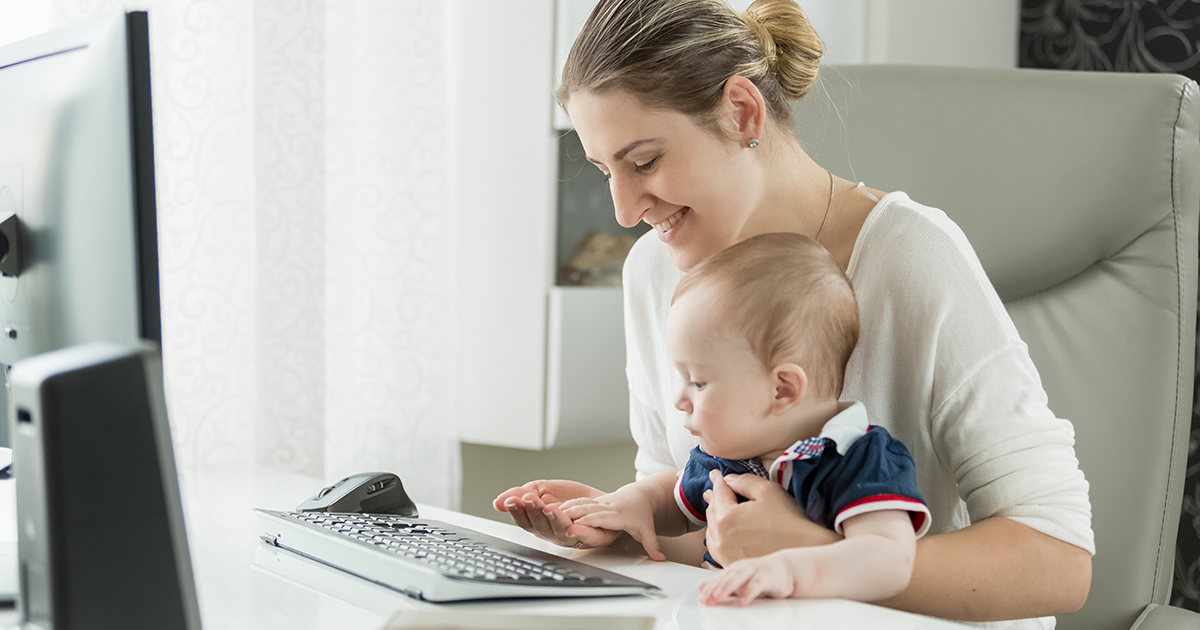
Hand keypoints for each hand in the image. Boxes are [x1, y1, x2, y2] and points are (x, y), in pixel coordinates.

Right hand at [493, 480, 603, 547]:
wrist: (598, 499)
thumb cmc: (569, 498)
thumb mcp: (541, 490)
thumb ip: (521, 495)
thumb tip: (498, 502)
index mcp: (539, 524)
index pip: (524, 521)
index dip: (517, 511)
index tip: (512, 500)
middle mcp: (553, 533)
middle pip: (540, 527)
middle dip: (533, 512)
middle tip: (529, 498)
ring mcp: (572, 536)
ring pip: (561, 533)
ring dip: (554, 521)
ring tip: (549, 508)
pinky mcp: (594, 536)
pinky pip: (586, 537)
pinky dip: (581, 533)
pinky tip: (574, 527)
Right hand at [562, 491, 665, 560]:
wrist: (641, 496)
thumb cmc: (642, 515)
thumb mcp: (647, 530)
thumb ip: (653, 545)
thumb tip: (660, 558)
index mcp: (619, 514)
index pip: (602, 517)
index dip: (589, 521)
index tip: (576, 527)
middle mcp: (607, 506)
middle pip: (587, 509)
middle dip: (573, 514)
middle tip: (557, 519)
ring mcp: (600, 502)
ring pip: (581, 503)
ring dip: (566, 509)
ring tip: (550, 513)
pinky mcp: (595, 501)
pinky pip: (579, 501)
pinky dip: (567, 505)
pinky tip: (554, 510)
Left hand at [698, 553, 800, 605]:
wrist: (785, 570)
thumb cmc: (760, 577)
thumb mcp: (739, 583)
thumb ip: (721, 585)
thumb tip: (701, 588)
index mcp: (734, 570)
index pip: (718, 578)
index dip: (709, 588)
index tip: (702, 599)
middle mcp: (743, 568)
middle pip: (726, 576)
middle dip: (715, 588)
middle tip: (707, 598)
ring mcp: (755, 570)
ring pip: (739, 576)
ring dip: (727, 587)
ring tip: (719, 597)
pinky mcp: (768, 576)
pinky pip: (758, 583)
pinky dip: (749, 591)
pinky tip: (743, 600)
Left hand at [703, 470, 838, 565]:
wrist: (804, 552)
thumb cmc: (789, 521)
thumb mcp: (768, 491)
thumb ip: (744, 482)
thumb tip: (728, 480)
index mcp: (726, 518)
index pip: (719, 493)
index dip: (718, 480)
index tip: (715, 474)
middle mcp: (720, 539)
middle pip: (713, 512)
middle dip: (714, 498)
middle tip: (713, 489)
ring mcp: (724, 555)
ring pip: (712, 531)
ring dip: (714, 517)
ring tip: (716, 508)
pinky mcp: (731, 565)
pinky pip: (717, 547)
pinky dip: (717, 536)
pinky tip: (721, 532)